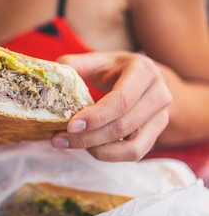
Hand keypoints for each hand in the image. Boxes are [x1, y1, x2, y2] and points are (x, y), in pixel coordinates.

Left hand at [52, 51, 171, 160]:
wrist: (138, 78)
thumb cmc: (112, 69)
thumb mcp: (94, 61)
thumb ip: (72, 66)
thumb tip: (54, 79)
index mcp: (144, 70)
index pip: (122, 100)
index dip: (96, 116)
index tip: (70, 126)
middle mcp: (159, 94)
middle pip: (124, 126)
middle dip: (89, 137)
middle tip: (59, 139)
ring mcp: (161, 117)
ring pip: (131, 146)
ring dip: (97, 150)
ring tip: (71, 143)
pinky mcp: (156, 134)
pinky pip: (134, 154)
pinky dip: (109, 155)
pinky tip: (88, 147)